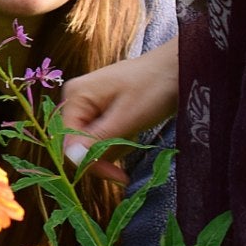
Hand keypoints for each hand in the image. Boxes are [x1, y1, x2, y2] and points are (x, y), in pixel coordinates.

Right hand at [59, 36, 178, 182]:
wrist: (176, 68)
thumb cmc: (153, 87)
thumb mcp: (127, 117)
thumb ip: (98, 140)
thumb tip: (71, 159)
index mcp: (76, 97)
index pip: (69, 143)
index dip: (90, 164)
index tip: (118, 177)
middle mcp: (76, 100)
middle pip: (78, 145)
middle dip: (104, 157)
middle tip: (127, 171)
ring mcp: (88, 104)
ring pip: (91, 143)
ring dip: (114, 149)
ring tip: (135, 136)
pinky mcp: (101, 110)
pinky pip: (102, 136)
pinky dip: (118, 141)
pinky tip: (133, 132)